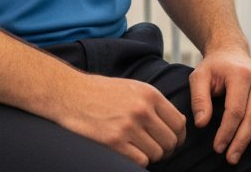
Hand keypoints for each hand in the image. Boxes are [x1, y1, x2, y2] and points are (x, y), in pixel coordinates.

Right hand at [55, 72, 186, 167]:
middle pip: (170, 141)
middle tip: (157, 151)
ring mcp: (129, 127)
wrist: (72, 94)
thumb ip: (154, 104)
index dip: (178, 137)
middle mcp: (143, 110)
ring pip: (156, 153)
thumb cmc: (103, 93)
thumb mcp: (134, 88)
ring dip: (151, 156)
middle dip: (167, 150)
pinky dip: (139, 162)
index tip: (173, 142)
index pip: (179, 123)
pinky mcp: (114, 142)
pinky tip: (130, 155)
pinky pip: (140, 162)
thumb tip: (174, 124)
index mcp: (150, 95)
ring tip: (141, 151)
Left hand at [188, 47, 250, 162]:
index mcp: (239, 75)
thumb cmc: (215, 68)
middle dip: (242, 140)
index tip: (218, 148)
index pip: (235, 110)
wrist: (230, 52)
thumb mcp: (199, 77)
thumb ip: (199, 99)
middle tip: (232, 158)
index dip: (227, 131)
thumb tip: (202, 123)